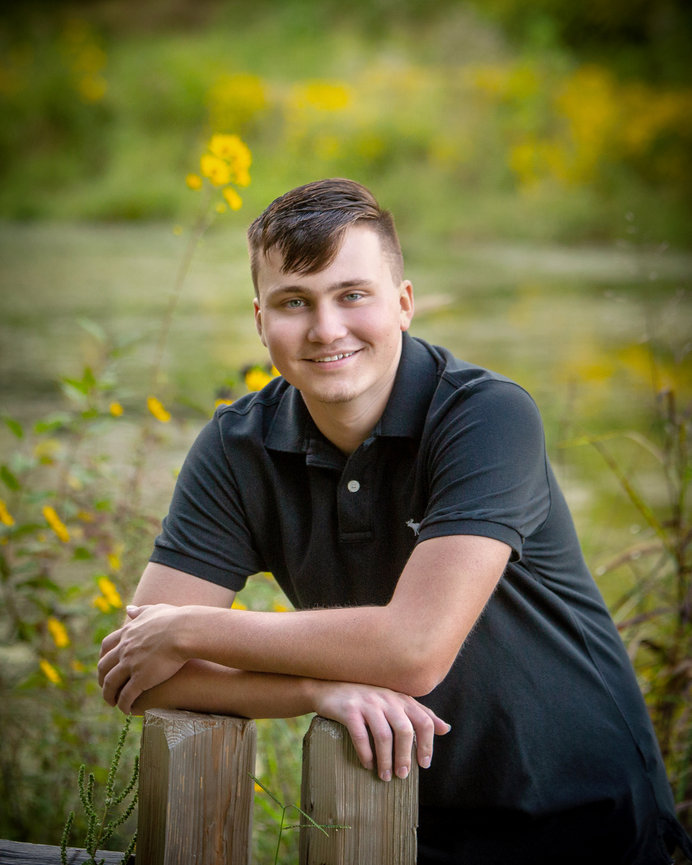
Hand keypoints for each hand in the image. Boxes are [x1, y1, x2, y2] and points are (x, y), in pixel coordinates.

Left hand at [98, 604, 187, 713]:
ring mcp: (130, 664)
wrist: (184, 631)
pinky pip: (126, 696)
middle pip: (104, 667)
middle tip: (106, 687)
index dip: (104, 657)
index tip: (105, 665)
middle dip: (101, 679)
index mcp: (127, 633)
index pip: (107, 646)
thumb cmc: (175, 619)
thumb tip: (128, 609)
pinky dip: (123, 704)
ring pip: (111, 684)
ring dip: (109, 695)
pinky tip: (126, 710)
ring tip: (113, 703)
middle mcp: (124, 649)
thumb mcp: (154, 610)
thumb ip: (140, 611)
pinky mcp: (140, 679)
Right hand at [309, 680, 450, 781]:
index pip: (423, 720)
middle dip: (405, 756)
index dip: (427, 745)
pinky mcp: (349, 710)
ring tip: (384, 776)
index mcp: (400, 699)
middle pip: (404, 730)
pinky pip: (360, 735)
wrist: (329, 688)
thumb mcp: (394, 703)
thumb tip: (446, 729)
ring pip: (383, 735)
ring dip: (386, 760)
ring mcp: (367, 703)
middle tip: (402, 775)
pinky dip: (366, 753)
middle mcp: (386, 699)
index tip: (424, 765)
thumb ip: (419, 714)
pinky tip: (367, 764)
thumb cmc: (366, 699)